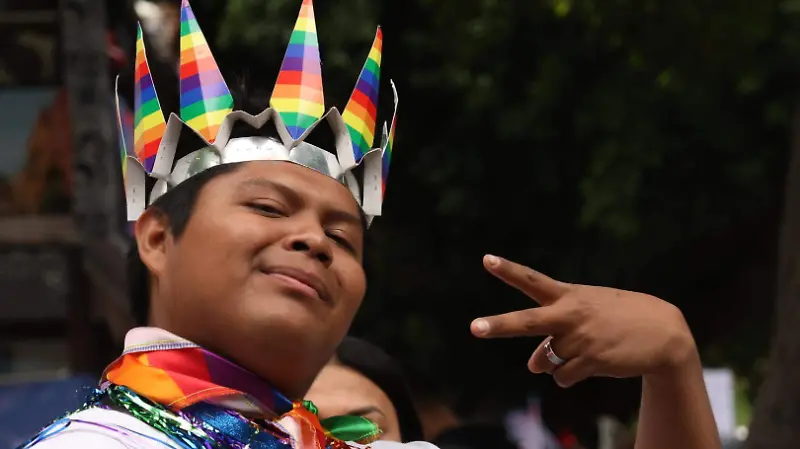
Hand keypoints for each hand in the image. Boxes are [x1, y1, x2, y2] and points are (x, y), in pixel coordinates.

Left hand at [471, 255, 696, 387]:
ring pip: (546, 361)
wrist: (664, 334)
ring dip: (557, 362)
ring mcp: (581, 339)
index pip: (533, 280)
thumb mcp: (586, 316)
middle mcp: (570, 315)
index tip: (487, 260)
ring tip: (586, 349)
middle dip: (499, 325)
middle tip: (474, 327)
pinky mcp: (592, 362)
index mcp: (569, 296)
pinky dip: (569, 375)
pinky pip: (563, 377)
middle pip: (527, 321)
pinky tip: (593, 363)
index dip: (508, 271)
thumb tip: (532, 367)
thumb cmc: (619, 319)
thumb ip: (553, 334)